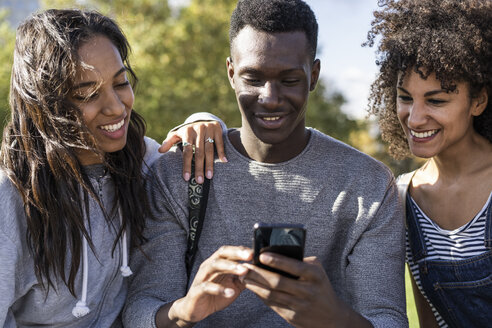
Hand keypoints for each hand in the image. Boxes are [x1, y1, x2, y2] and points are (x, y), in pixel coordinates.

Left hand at [159, 121, 226, 181]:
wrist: (202, 119)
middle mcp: (198, 129)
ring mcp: (208, 128)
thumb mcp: (177, 135)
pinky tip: (224, 162)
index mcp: (187, 132)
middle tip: (199, 181)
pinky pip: (220, 143)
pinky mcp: (217, 128)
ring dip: (210, 164)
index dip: (186, 165)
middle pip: (198, 152)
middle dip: (199, 168)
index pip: (186, 151)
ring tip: (209, 176)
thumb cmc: (188, 132)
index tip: (187, 178)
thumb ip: (169, 142)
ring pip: (209, 149)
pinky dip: (222, 152)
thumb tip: (160, 151)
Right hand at [162, 246, 252, 325]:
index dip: (242, 250)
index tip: (256, 251)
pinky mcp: (197, 291)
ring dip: (230, 267)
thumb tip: (261, 270)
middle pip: (222, 254)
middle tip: (250, 255)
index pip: (229, 251)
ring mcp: (202, 277)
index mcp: (217, 262)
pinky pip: (207, 287)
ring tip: (243, 270)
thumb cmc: (216, 294)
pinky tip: (230, 292)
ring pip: (214, 266)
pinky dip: (219, 289)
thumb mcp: (234, 285)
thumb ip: (245, 277)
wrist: (195, 310)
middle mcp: (208, 266)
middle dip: (237, 253)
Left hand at [242, 254, 371, 327]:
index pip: (294, 266)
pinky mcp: (292, 317)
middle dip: (258, 273)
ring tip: (244, 276)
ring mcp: (300, 306)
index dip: (277, 260)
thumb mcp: (317, 270)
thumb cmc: (320, 285)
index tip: (261, 255)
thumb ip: (300, 261)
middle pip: (278, 282)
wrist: (331, 317)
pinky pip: (272, 304)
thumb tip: (274, 252)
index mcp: (315, 275)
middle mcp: (308, 291)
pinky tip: (253, 287)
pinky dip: (260, 295)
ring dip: (255, 285)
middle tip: (245, 266)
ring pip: (272, 294)